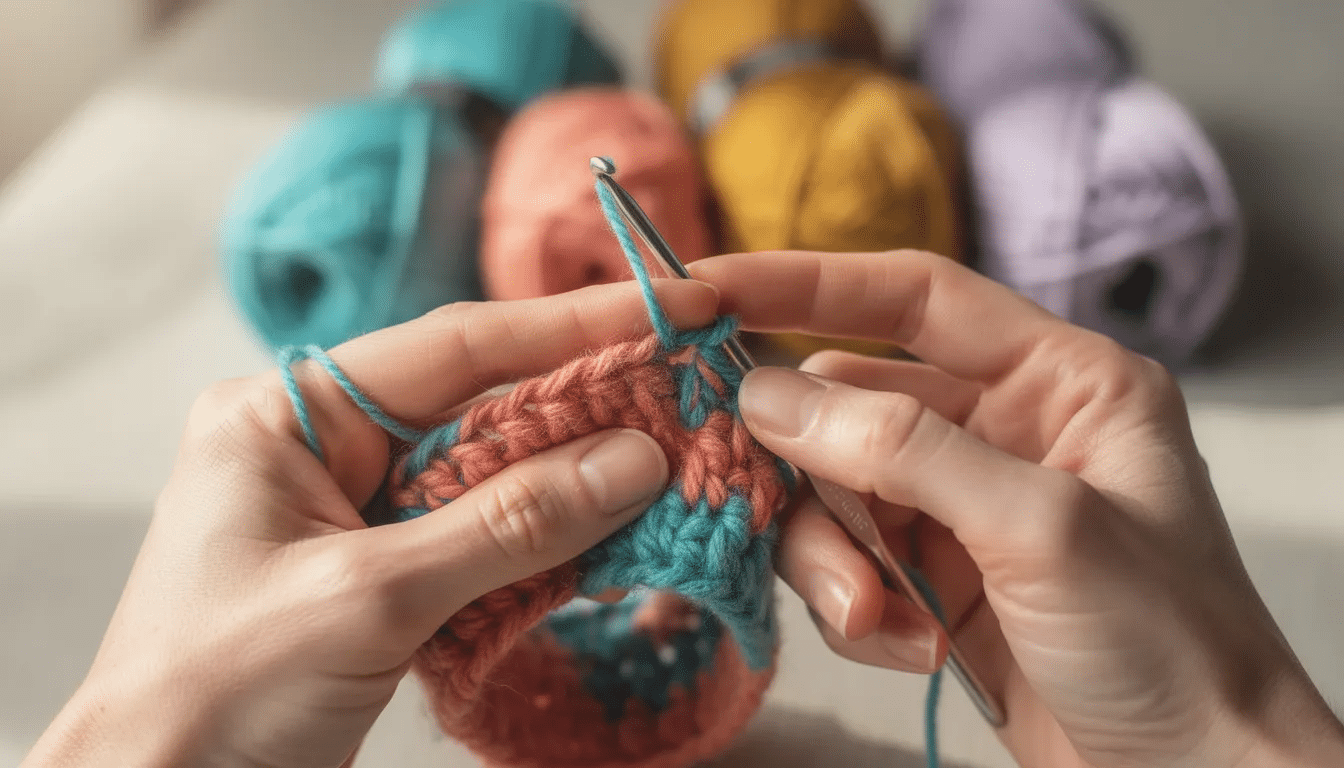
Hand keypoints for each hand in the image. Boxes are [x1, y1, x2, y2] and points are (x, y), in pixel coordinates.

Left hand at [22, 280, 718, 767]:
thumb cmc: (218, 692)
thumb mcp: (370, 597)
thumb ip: (508, 524)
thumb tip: (634, 460)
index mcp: (290, 413)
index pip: (455, 347)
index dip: (572, 325)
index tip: (669, 306)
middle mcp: (325, 444)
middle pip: (480, 403)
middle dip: (585, 403)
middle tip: (691, 387)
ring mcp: (356, 509)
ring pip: (490, 472)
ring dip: (575, 477)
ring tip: (675, 456)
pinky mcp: (384, 570)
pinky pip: (483, 535)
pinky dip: (547, 539)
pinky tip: (614, 532)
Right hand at [691, 250, 1343, 767]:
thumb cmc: (1172, 646)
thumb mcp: (1043, 529)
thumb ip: (903, 452)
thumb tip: (769, 394)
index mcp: (1058, 380)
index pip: (914, 297)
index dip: (805, 282)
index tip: (710, 289)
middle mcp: (1004, 430)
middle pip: (850, 406)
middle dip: (811, 470)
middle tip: (759, 503)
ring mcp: (962, 508)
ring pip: (833, 494)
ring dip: (834, 560)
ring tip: (872, 617)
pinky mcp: (933, 579)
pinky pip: (846, 566)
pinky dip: (856, 611)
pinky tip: (911, 651)